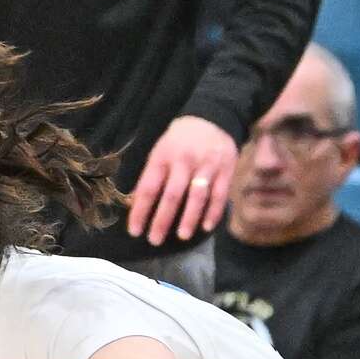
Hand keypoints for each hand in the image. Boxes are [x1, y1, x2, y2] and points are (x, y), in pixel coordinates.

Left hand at [127, 115, 236, 245]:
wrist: (213, 118)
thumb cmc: (181, 141)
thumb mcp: (161, 150)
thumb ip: (152, 176)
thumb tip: (136, 204)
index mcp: (163, 157)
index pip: (149, 187)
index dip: (140, 210)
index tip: (135, 231)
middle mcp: (184, 162)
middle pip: (172, 194)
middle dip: (162, 219)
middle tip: (155, 240)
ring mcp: (206, 166)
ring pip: (197, 196)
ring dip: (189, 218)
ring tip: (182, 236)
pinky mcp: (224, 171)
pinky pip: (219, 195)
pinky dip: (213, 212)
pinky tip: (206, 227)